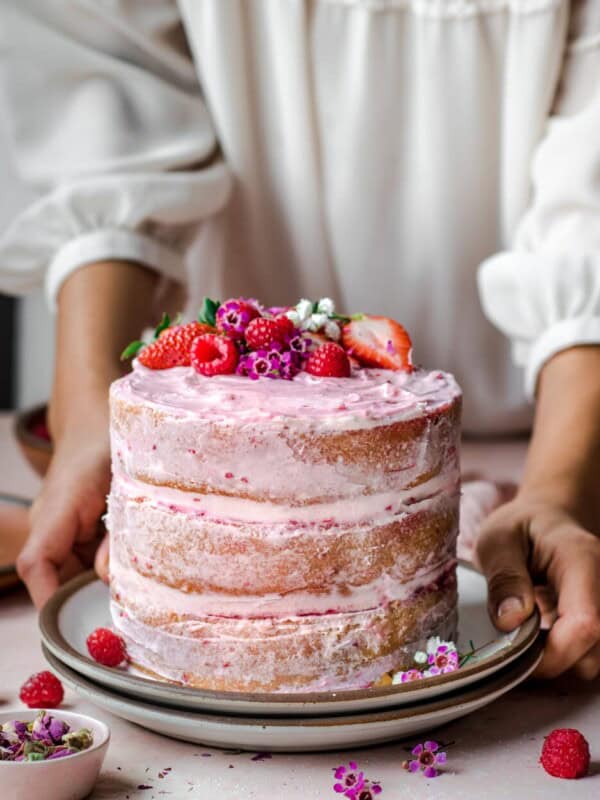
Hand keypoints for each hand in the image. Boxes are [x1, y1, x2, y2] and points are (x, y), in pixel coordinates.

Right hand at [16, 259, 160, 606]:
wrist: (94, 419)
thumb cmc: (110, 444)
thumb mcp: (124, 483)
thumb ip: (118, 530)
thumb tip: (109, 579)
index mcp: (58, 509)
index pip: (35, 563)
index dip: (47, 597)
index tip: (73, 620)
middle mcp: (50, 523)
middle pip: (52, 576)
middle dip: (82, 599)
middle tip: (123, 613)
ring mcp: (59, 527)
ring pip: (68, 571)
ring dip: (95, 583)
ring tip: (133, 589)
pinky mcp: (72, 529)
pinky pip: (80, 559)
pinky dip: (102, 568)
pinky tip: (130, 568)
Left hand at [476, 493, 599, 678]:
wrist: (548, 520)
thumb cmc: (521, 527)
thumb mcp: (498, 540)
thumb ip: (504, 577)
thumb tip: (511, 621)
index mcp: (584, 561)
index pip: (586, 624)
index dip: (552, 652)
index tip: (513, 653)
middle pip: (593, 652)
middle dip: (550, 660)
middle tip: (512, 640)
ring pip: (592, 661)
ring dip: (556, 659)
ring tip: (526, 633)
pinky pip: (588, 655)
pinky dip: (562, 655)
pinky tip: (541, 637)